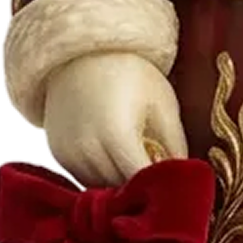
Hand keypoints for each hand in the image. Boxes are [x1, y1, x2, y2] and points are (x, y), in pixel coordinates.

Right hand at [42, 52, 188, 186]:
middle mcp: (87, 148)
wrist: (82, 51)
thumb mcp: (162, 103)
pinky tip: (115, 161)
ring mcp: (67, 153)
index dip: (159, 191)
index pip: (140, 182)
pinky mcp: (57, 153)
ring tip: (138, 169)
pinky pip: (84, 179)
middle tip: (159, 183)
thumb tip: (184, 180)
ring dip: (120, 186)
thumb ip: (175, 145)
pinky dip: (101, 178)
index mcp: (116, 135)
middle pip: (121, 190)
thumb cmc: (131, 74)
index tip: (173, 191)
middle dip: (142, 191)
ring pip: (101, 189)